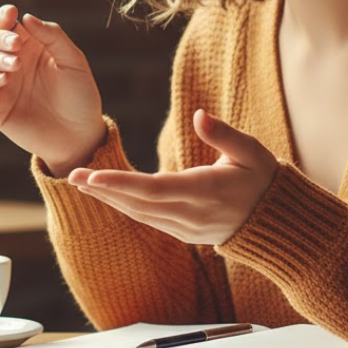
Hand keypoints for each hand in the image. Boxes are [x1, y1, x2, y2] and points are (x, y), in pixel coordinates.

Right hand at [0, 5, 105, 176]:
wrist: (80, 135)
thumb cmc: (80, 96)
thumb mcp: (73, 61)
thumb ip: (52, 36)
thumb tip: (25, 17)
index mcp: (31, 48)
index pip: (9, 26)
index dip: (4, 16)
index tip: (10, 13)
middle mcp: (14, 63)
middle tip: (16, 45)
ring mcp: (3, 85)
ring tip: (15, 64)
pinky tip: (4, 79)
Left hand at [67, 110, 277, 245]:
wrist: (274, 223)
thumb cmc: (262, 179)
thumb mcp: (251, 151)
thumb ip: (224, 134)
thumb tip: (199, 114)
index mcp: (205, 191)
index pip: (155, 190)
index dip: (122, 185)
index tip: (94, 176)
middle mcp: (191, 214)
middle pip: (139, 204)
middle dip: (104, 190)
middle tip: (72, 175)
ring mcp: (186, 228)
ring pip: (140, 214)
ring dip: (109, 198)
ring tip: (81, 183)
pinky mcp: (183, 233)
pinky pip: (148, 219)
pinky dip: (125, 206)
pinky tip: (106, 194)